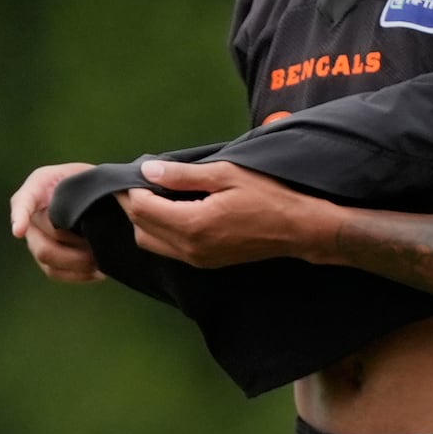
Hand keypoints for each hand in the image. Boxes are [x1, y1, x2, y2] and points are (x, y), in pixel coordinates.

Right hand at [10, 163, 102, 282]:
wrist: (101, 192)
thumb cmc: (97, 179)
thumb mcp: (95, 172)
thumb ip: (93, 183)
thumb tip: (111, 198)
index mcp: (40, 185)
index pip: (23, 200)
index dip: (20, 216)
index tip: (20, 231)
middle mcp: (32, 213)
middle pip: (41, 238)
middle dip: (70, 248)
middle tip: (97, 249)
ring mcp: (36, 236)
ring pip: (47, 258)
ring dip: (75, 262)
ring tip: (100, 262)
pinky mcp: (47, 255)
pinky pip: (54, 271)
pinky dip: (77, 274)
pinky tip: (97, 272)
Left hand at [119, 159, 338, 267]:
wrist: (299, 228)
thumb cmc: (269, 196)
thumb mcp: (228, 174)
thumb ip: (184, 175)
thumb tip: (148, 170)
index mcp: (192, 224)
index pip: (143, 209)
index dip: (133, 190)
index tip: (136, 173)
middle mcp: (189, 248)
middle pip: (141, 229)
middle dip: (135, 206)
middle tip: (141, 183)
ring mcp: (198, 259)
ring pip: (152, 243)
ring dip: (147, 221)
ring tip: (157, 196)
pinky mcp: (206, 263)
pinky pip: (170, 250)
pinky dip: (162, 231)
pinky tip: (175, 213)